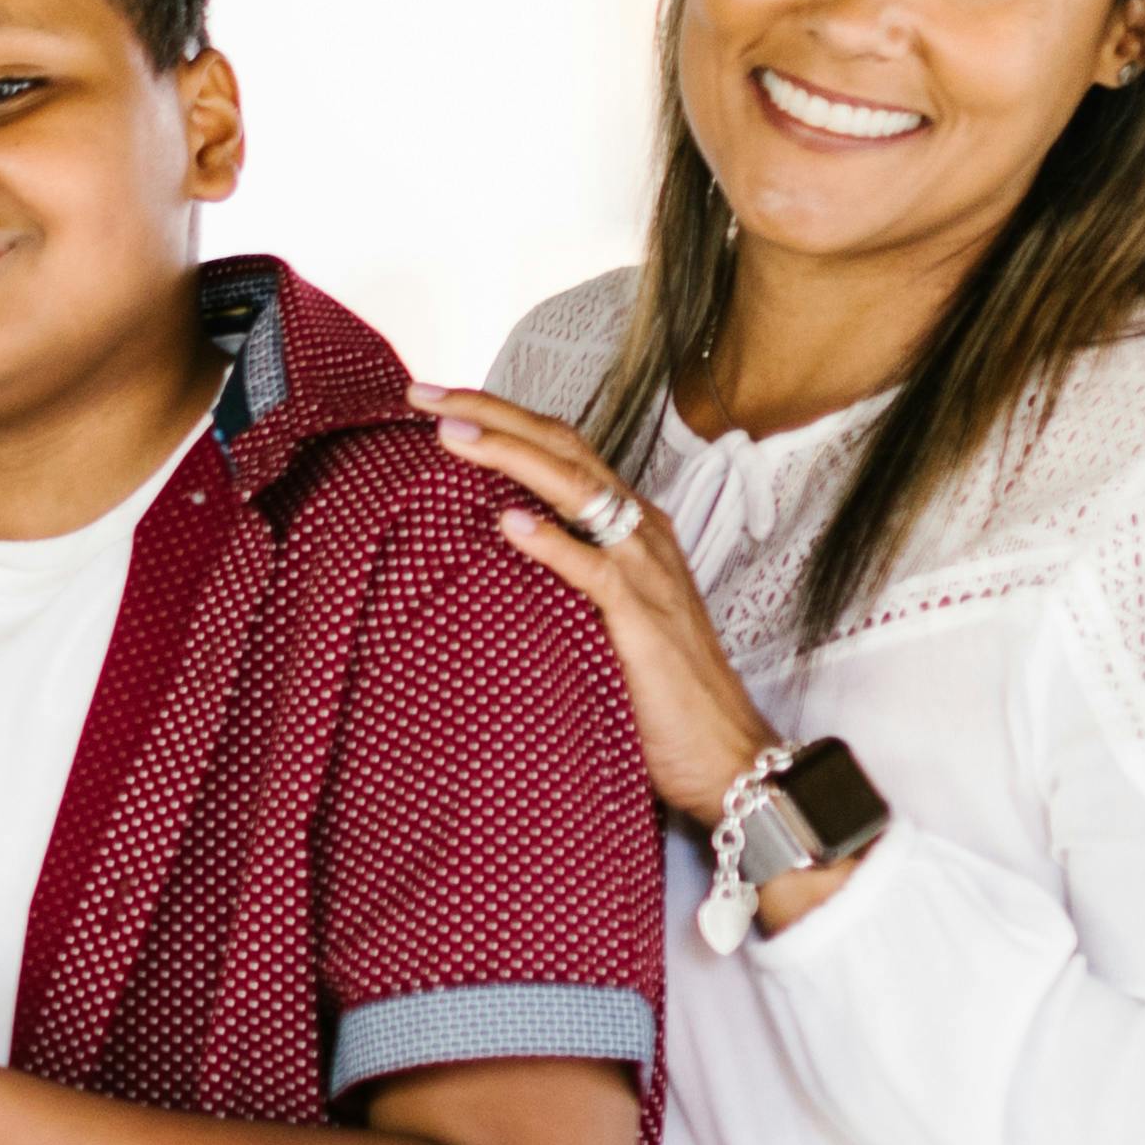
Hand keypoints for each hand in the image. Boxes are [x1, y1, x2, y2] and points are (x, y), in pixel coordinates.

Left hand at [410, 387, 777, 822]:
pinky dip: (552, 542)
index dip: (500, 418)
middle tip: (422, 394)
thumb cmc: (655, 688)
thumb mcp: (596, 614)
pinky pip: (595, 569)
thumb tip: (486, 546)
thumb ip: (557, 573)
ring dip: (509, 455)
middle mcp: (641, 532)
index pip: (561, 449)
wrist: (722, 750)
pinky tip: (507, 523)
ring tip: (450, 433)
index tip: (433, 400)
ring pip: (577, 489)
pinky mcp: (643, 619)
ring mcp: (646, 570)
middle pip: (562, 449)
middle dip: (491, 413)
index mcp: (629, 525)